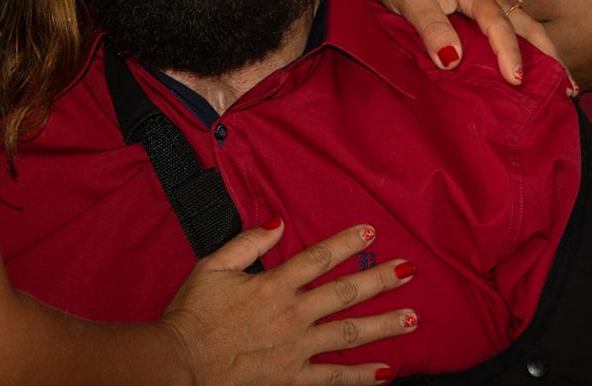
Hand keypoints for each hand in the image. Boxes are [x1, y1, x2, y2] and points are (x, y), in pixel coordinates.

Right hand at [163, 221, 416, 384]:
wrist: (179, 364)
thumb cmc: (191, 315)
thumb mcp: (213, 266)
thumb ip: (247, 243)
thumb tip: (277, 221)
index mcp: (273, 285)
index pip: (318, 257)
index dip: (347, 243)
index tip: (372, 232)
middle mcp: (292, 314)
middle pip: (345, 293)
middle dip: (380, 281)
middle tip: (409, 271)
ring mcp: (295, 349)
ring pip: (349, 335)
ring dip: (383, 326)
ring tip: (412, 319)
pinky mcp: (292, 378)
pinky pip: (333, 378)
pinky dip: (360, 376)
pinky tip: (385, 372)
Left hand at [337, 0, 556, 85]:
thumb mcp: (410, 1)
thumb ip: (430, 26)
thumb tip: (453, 59)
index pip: (498, 24)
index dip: (509, 52)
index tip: (516, 79)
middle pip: (526, 27)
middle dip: (549, 56)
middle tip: (567, 89)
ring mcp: (485, 9)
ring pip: (523, 32)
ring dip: (543, 57)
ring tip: (564, 88)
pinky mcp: (478, 20)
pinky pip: (508, 37)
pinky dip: (526, 55)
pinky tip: (533, 76)